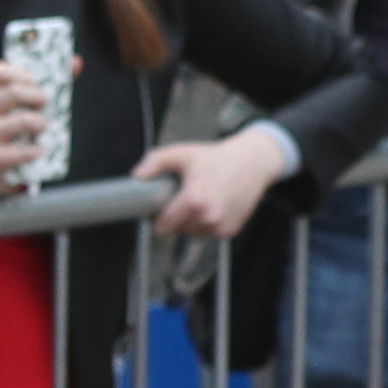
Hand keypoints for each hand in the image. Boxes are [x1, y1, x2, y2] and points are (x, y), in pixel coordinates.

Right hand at [0, 55, 65, 200]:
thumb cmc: (13, 132)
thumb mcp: (23, 106)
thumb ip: (49, 83)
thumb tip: (76, 62)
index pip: (0, 71)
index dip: (24, 73)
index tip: (37, 83)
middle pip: (13, 92)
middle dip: (38, 97)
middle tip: (46, 106)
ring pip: (21, 120)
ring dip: (40, 123)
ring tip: (44, 128)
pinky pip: (19, 151)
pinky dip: (36, 150)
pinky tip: (41, 150)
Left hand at [135, 132, 290, 237]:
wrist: (251, 163)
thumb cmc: (215, 158)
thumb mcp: (182, 153)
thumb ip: (155, 162)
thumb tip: (136, 176)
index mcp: (194, 201)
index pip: (163, 225)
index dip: (156, 219)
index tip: (156, 210)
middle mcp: (208, 217)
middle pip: (177, 229)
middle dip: (175, 218)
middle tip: (180, 199)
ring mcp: (220, 226)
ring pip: (192, 233)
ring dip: (190, 223)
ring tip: (197, 201)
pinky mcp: (230, 231)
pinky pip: (208, 234)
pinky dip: (206, 225)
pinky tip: (211, 207)